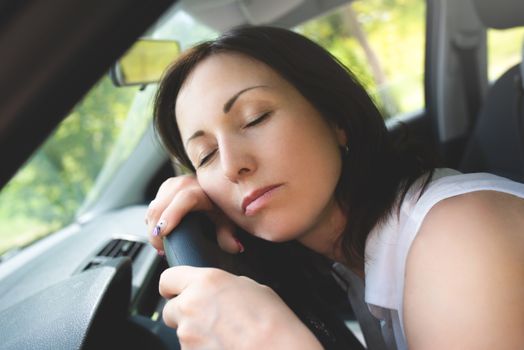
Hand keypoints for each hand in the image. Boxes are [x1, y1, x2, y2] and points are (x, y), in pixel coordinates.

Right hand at [146, 175, 242, 253]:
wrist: (217, 188)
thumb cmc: (221, 206)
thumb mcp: (227, 220)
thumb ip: (229, 236)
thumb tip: (235, 247)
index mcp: (201, 189)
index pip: (183, 199)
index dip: (171, 216)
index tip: (163, 234)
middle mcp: (184, 183)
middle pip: (161, 206)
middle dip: (155, 230)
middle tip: (161, 250)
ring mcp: (172, 184)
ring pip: (153, 207)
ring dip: (152, 227)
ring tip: (161, 245)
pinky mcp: (164, 188)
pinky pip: (152, 206)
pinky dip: (152, 221)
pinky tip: (160, 234)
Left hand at [159, 266, 322, 349]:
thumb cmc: (271, 320)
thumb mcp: (249, 287)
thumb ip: (222, 286)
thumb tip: (215, 291)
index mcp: (204, 281)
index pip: (168, 278)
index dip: (173, 286)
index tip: (175, 291)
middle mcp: (190, 305)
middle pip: (170, 309)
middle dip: (184, 313)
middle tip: (208, 318)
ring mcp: (187, 334)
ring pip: (182, 332)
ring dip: (196, 334)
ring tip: (225, 335)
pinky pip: (191, 349)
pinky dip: (203, 348)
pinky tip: (224, 346)